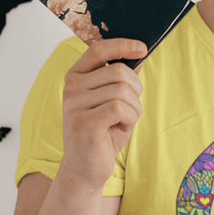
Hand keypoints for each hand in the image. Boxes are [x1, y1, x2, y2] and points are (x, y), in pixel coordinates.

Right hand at [59, 38, 146, 191]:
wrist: (85, 169)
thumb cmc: (102, 133)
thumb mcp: (114, 101)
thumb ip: (122, 79)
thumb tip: (139, 55)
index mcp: (75, 77)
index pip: (98, 50)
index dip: (122, 45)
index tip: (142, 48)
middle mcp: (71, 88)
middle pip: (119, 72)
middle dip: (136, 90)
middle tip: (131, 109)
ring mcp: (75, 105)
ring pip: (122, 91)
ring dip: (134, 108)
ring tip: (124, 121)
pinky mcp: (84, 123)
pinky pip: (120, 108)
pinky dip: (129, 118)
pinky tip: (120, 128)